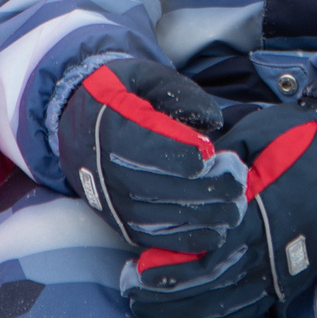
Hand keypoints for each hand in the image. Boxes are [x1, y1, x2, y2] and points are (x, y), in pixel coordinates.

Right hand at [59, 59, 247, 252]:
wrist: (78, 121)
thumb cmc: (122, 94)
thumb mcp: (147, 77)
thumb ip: (181, 94)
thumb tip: (213, 123)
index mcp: (112, 127)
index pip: (154, 149)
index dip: (189, 156)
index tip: (213, 154)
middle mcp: (106, 169)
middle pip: (162, 187)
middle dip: (206, 189)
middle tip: (238, 184)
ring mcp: (111, 200)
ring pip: (161, 217)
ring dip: (203, 216)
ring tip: (234, 208)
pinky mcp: (119, 222)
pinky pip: (154, 239)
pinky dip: (186, 240)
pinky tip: (215, 231)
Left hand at [124, 105, 316, 317]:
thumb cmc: (300, 142)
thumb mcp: (256, 133)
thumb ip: (219, 155)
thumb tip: (181, 169)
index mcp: (258, 213)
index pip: (206, 253)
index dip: (170, 268)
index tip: (136, 270)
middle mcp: (269, 251)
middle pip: (210, 286)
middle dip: (167, 296)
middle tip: (132, 295)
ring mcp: (281, 272)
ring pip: (227, 305)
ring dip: (185, 312)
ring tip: (151, 311)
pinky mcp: (288, 283)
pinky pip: (248, 309)